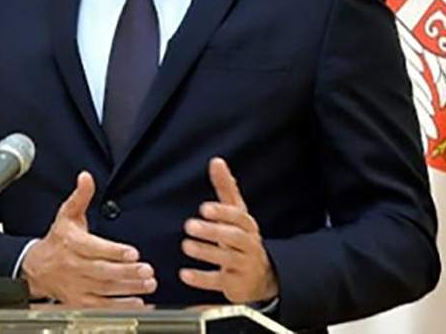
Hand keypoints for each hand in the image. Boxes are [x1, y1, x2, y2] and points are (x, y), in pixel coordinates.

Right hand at [21, 171, 156, 306]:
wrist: (36, 268)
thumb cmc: (58, 240)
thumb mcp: (67, 215)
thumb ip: (80, 196)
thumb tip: (86, 177)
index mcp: (71, 243)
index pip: (93, 248)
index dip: (113, 251)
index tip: (132, 252)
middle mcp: (73, 265)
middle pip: (101, 271)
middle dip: (126, 272)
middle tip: (147, 270)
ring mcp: (76, 286)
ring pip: (104, 289)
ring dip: (128, 288)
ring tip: (148, 284)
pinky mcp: (80, 301)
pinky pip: (101, 306)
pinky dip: (120, 306)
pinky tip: (137, 302)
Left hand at [179, 157, 277, 303]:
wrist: (261, 278)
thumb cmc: (242, 239)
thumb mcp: (236, 214)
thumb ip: (226, 188)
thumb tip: (217, 161)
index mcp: (248, 226)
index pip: (239, 217)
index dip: (222, 213)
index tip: (204, 208)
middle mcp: (249, 245)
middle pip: (234, 238)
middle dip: (212, 231)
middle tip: (189, 225)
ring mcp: (244, 266)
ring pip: (228, 260)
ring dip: (206, 252)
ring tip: (186, 245)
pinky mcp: (235, 285)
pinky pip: (219, 282)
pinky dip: (202, 279)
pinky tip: (185, 274)